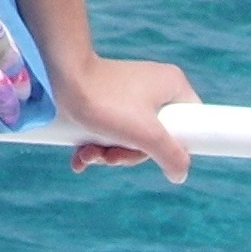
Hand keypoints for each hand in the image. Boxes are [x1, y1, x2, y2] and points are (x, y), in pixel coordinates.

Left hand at [53, 54, 200, 182]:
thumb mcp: (147, 136)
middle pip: (156, 137)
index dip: (173, 147)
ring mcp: (130, 93)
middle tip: (112, 155)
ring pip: (131, 137)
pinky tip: (80, 156)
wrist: (58, 77)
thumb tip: (180, 174)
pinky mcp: (108, 98)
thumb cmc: (105, 102)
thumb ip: (172, 157)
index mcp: (173, 85)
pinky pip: (112, 129)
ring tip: (90, 154)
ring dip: (109, 153)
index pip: (192, 124)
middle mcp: (154, 87)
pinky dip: (98, 146)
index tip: (150, 152)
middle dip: (129, 154)